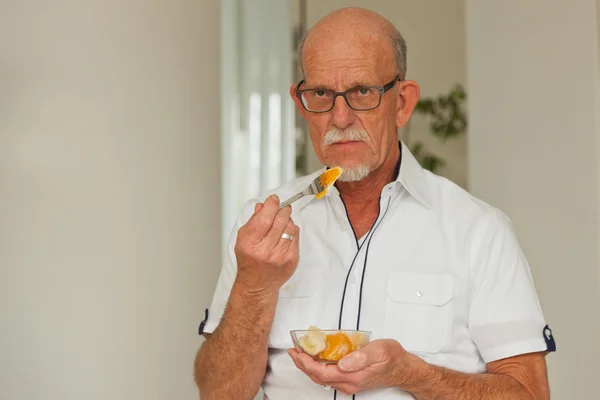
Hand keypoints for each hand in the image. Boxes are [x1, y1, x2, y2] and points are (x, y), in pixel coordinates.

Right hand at [234, 194, 299, 294]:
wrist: (257, 284)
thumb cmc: (249, 260)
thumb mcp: (243, 238)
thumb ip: (253, 221)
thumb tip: (263, 205)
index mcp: (250, 243)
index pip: (264, 218)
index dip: (271, 205)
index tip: (274, 199)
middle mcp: (265, 250)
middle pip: (279, 221)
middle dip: (282, 210)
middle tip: (282, 207)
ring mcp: (280, 256)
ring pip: (290, 228)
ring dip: (288, 220)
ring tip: (283, 220)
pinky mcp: (291, 260)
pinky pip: (296, 237)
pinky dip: (292, 231)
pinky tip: (286, 232)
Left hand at [288, 339, 424, 395]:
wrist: (404, 369)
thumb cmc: (393, 358)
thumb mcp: (380, 351)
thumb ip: (361, 356)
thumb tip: (342, 362)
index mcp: (353, 376)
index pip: (322, 372)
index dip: (306, 363)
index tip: (297, 352)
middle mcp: (349, 383)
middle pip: (318, 377)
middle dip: (302, 364)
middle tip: (293, 350)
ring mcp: (349, 383)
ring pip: (322, 377)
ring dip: (308, 365)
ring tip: (300, 352)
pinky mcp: (351, 380)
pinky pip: (329, 375)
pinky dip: (318, 366)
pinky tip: (316, 357)